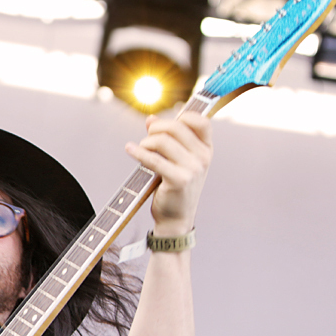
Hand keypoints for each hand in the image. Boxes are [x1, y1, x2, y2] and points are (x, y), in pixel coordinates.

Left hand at [125, 113, 212, 235]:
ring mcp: (193, 169)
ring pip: (162, 140)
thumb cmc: (174, 187)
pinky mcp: (179, 180)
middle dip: (155, 130)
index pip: (200, 121)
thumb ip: (166, 138)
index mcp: (206, 149)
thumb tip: (150, 119)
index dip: (181, 117)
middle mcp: (203, 157)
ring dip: (146, 143)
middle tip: (146, 141)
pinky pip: (154, 159)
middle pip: (175, 127)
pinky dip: (138, 152)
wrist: (176, 219)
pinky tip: (129, 149)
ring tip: (141, 151)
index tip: (164, 125)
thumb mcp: (177, 160)